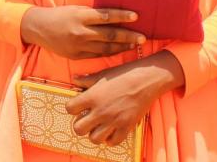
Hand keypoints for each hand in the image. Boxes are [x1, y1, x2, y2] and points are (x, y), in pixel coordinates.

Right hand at [19, 6, 144, 59]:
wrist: (39, 28)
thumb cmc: (60, 15)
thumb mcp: (76, 10)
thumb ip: (93, 14)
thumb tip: (115, 16)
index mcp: (80, 17)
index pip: (106, 16)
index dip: (122, 16)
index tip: (136, 16)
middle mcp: (81, 32)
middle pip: (109, 35)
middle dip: (128, 36)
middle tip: (142, 37)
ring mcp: (79, 46)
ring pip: (105, 48)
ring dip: (122, 47)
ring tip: (134, 44)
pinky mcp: (77, 56)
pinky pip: (97, 55)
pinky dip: (110, 53)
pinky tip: (119, 51)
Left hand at [65, 51, 184, 145]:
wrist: (146, 80)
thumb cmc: (123, 74)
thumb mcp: (102, 74)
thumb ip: (86, 80)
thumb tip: (74, 78)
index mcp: (92, 96)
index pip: (69, 108)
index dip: (72, 108)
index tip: (78, 106)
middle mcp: (100, 111)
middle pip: (78, 129)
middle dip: (80, 125)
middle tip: (86, 120)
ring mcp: (113, 121)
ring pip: (94, 139)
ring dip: (94, 134)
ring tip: (98, 127)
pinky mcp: (126, 127)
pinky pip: (113, 142)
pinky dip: (110, 139)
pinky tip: (111, 131)